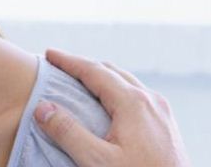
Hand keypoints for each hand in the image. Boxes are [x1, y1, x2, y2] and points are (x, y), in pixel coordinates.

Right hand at [34, 49, 189, 166]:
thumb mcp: (97, 161)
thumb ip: (69, 133)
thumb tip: (43, 108)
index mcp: (133, 103)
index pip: (94, 71)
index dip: (69, 61)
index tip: (50, 54)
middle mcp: (151, 100)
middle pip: (112, 72)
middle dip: (85, 66)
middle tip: (61, 67)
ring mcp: (162, 111)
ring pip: (127, 83)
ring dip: (102, 78)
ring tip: (82, 82)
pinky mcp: (166, 125)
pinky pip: (138, 96)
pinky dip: (117, 91)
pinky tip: (110, 105)